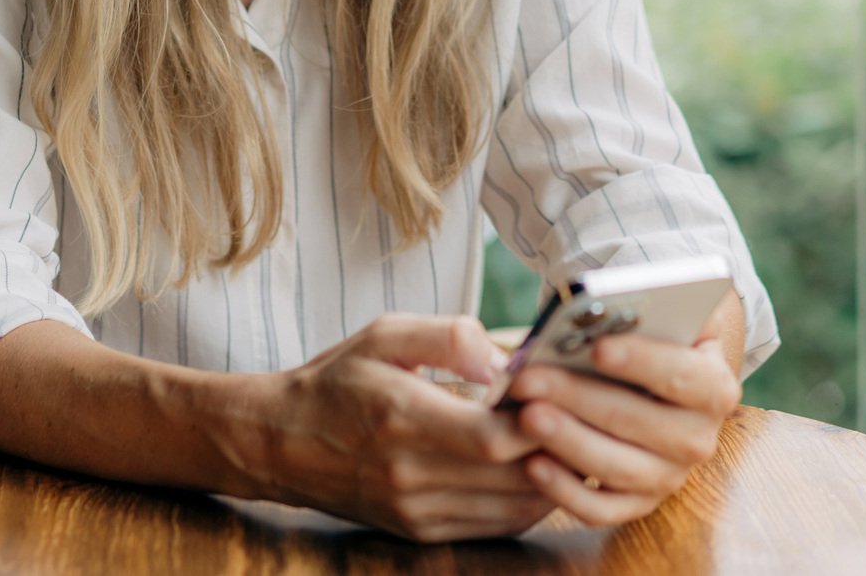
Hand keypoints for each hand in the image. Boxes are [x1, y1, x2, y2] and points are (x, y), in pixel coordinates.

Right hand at [244, 314, 554, 540]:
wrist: (282, 442)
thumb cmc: (338, 379)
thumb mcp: (384, 334)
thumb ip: (447, 336)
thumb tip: (502, 358)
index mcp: (402, 416)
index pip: (492, 436)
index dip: (538, 421)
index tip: (561, 394)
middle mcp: (409, 474)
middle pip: (512, 475)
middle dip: (558, 447)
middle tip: (584, 415)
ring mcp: (416, 510)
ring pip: (512, 506)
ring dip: (552, 477)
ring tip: (571, 441)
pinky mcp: (420, 531)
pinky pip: (495, 526)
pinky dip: (528, 501)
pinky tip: (538, 471)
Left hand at [503, 332, 741, 526]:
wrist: (654, 386)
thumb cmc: (649, 343)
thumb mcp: (660, 319)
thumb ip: (642, 313)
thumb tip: (596, 313)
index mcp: (713, 387)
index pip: (683, 375)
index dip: (643, 362)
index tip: (598, 348)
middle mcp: (698, 439)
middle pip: (639, 421)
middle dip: (578, 398)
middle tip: (529, 379)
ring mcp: (668, 477)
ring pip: (619, 467)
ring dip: (568, 442)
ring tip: (526, 416)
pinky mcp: (637, 504)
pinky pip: (601, 509)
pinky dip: (566, 491)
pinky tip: (532, 463)